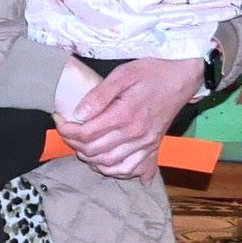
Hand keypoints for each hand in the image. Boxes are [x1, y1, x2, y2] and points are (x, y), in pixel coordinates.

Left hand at [61, 55, 202, 178]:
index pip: (86, 133)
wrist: (182, 78)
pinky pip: (130, 169)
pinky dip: (113, 170)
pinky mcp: (153, 147)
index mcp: (126, 115)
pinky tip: (102, 161)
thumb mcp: (122, 74)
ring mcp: (146, 144)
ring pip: (109, 164)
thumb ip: (99, 95)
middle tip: (66, 130)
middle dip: (73, 143)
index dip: (66, 129)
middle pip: (94, 151)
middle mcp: (136, 135)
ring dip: (89, 158)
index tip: (59, 120)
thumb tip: (78, 114)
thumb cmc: (152, 73)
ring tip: (80, 144)